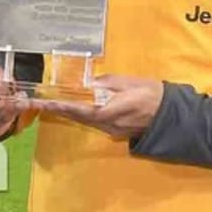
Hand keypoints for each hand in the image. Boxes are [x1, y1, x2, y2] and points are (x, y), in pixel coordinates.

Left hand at [36, 75, 163, 138]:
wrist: (172, 114)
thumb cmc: (151, 93)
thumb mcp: (129, 82)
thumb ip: (107, 83)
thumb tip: (90, 84)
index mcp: (110, 111)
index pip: (79, 109)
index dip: (60, 106)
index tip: (44, 102)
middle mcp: (108, 124)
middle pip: (78, 117)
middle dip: (58, 109)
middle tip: (38, 102)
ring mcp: (112, 129)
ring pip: (85, 120)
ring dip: (68, 112)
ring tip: (49, 103)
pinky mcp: (116, 129)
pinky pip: (93, 121)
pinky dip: (80, 114)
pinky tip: (72, 107)